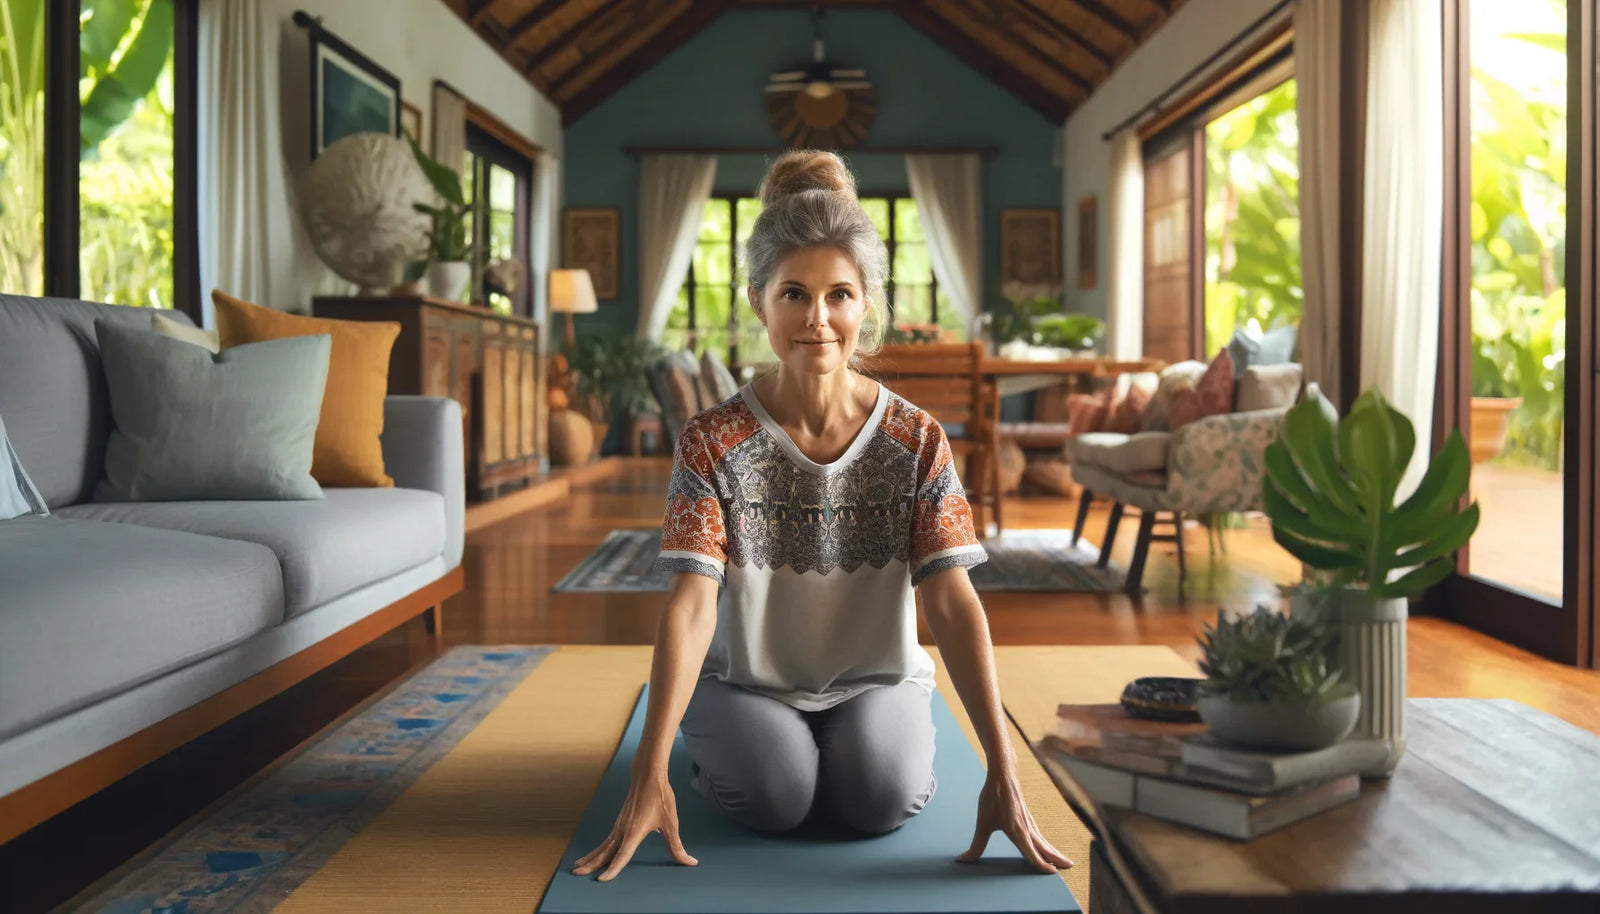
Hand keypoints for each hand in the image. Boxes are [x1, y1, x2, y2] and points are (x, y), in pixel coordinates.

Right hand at [573, 767, 697, 881]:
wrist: (648, 774)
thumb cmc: (660, 797)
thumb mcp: (671, 823)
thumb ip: (677, 847)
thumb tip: (690, 862)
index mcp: (634, 832)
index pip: (621, 855)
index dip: (612, 869)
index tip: (601, 880)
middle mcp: (623, 830)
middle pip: (604, 851)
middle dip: (591, 864)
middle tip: (576, 873)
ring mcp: (619, 825)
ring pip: (602, 845)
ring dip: (591, 857)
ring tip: (578, 866)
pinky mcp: (620, 822)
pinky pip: (606, 839)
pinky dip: (598, 849)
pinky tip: (596, 853)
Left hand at [958, 768, 1073, 873]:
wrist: (1003, 774)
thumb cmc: (993, 797)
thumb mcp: (982, 823)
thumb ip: (976, 845)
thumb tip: (964, 860)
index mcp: (1017, 832)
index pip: (1032, 853)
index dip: (1041, 865)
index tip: (1052, 873)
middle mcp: (1027, 828)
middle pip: (1044, 848)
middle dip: (1056, 859)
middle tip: (1070, 867)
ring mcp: (1029, 822)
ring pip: (1044, 841)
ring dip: (1054, 851)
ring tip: (1064, 860)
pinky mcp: (1028, 817)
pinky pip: (1040, 834)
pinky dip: (1046, 843)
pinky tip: (1045, 845)